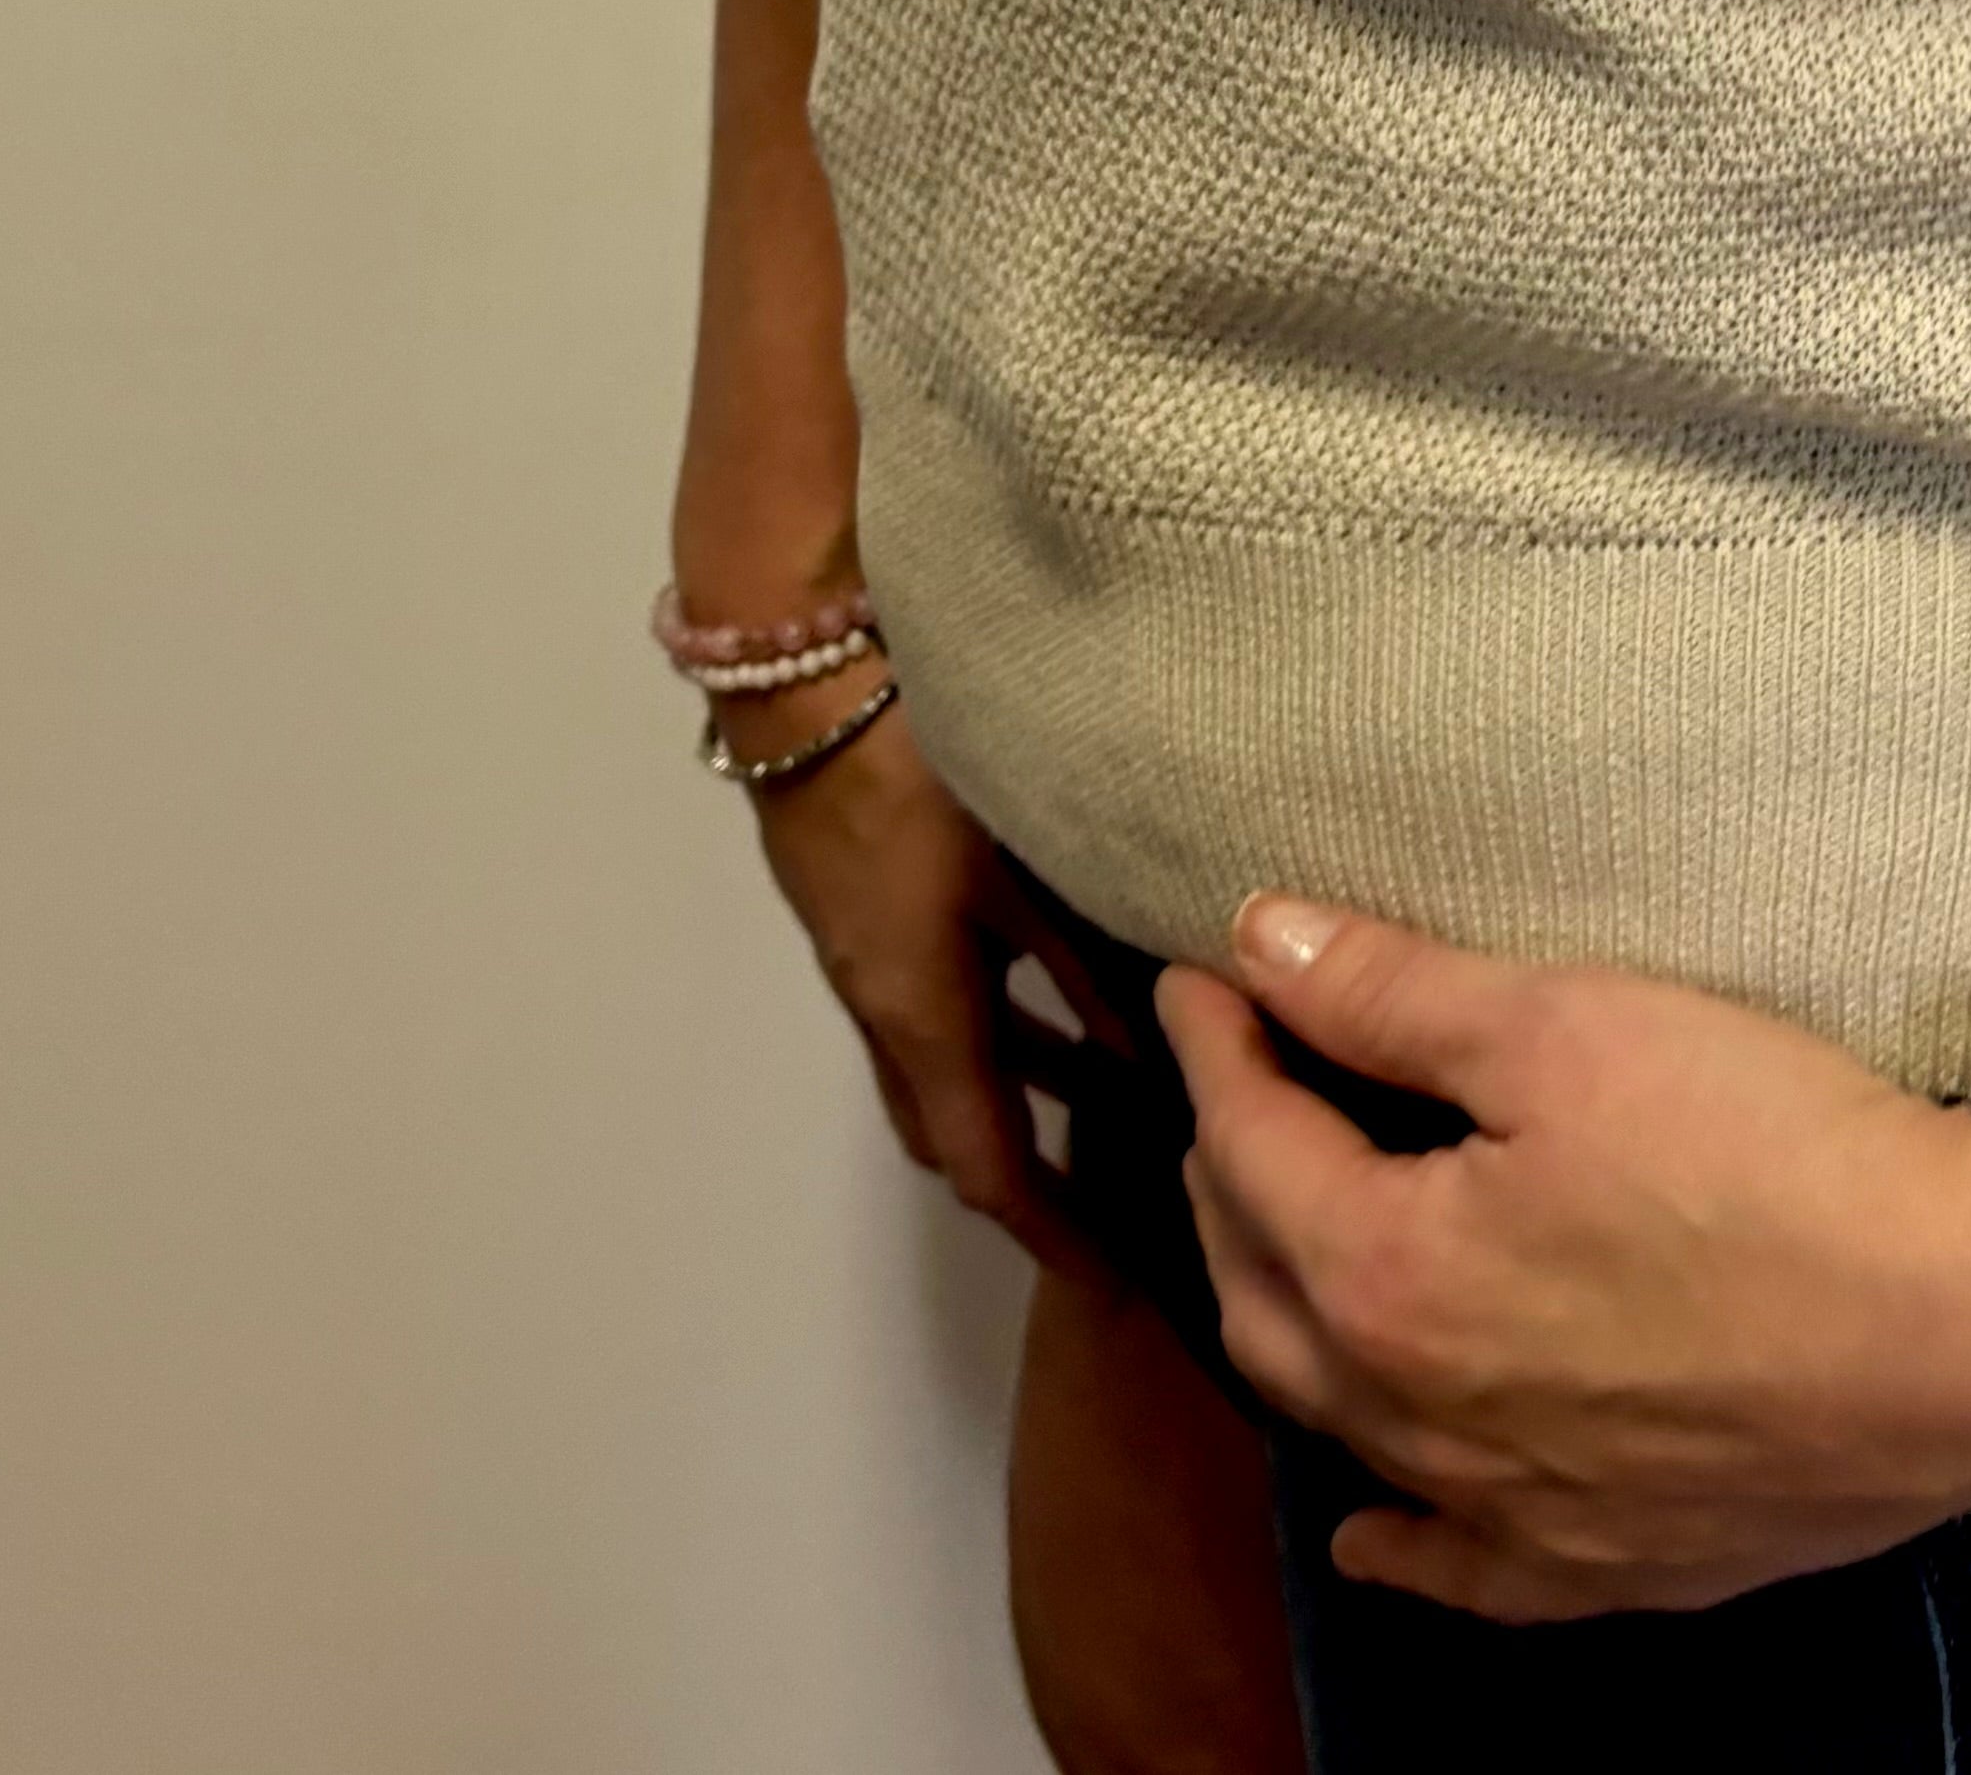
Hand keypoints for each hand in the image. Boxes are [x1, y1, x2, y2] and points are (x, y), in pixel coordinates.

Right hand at [734, 677, 1137, 1287]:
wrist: (804, 686)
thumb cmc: (919, 772)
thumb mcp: (1024, 871)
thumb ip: (1091, 965)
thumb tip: (1166, 1052)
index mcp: (922, 1015)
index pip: (987, 1166)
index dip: (1049, 1232)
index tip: (1110, 1284)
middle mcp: (885, 1009)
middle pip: (953, 1134)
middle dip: (1029, 1185)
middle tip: (1114, 1211)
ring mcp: (866, 961)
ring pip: (943, 1070)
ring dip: (1016, 1101)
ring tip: (1109, 1113)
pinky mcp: (864, 912)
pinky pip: (937, 1011)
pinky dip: (999, 1031)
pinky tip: (1057, 999)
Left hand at [1155, 897, 1970, 1623]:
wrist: (1967, 1319)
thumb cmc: (1767, 1153)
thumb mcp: (1568, 1027)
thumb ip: (1395, 996)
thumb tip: (1260, 942)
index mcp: (1387, 1280)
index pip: (1254, 1145)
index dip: (1222, 1043)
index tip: (1206, 973)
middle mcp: (1419, 1420)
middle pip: (1263, 1292)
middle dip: (1230, 1174)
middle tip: (1242, 1082)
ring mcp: (1511, 1513)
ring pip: (1340, 1424)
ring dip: (1289, 1319)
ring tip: (1280, 1241)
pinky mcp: (1609, 1566)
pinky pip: (1454, 1567)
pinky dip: (1392, 1534)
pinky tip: (1366, 1523)